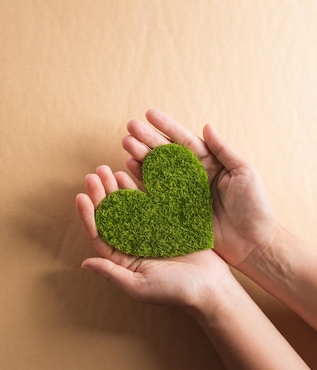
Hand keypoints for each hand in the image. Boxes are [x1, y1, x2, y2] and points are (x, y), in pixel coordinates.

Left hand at [76, 166, 233, 307]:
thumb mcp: (141, 286)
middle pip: (111, 215)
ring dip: (117, 187)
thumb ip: (113, 273)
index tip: (82, 196)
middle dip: (101, 194)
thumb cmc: (176, 292)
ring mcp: (149, 230)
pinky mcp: (167, 221)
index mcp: (122, 258)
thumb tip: (85, 263)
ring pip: (128, 205)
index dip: (89, 215)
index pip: (99, 233)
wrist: (213, 287)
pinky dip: (140, 186)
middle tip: (94, 175)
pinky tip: (131, 172)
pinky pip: (150, 200)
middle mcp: (132, 242)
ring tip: (107, 170)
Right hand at [121, 109, 278, 266]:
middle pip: (165, 152)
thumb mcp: (244, 173)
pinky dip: (140, 179)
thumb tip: (206, 126)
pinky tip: (128, 167)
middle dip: (147, 138)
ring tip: (125, 143)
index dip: (166, 126)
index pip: (183, 140)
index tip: (148, 114)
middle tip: (129, 127)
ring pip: (156, 169)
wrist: (253, 244)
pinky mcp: (174, 211)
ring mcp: (181, 193)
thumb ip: (224, 150)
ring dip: (140, 155)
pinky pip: (153, 192)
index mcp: (209, 162)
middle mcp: (192, 175)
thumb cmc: (255, 207)